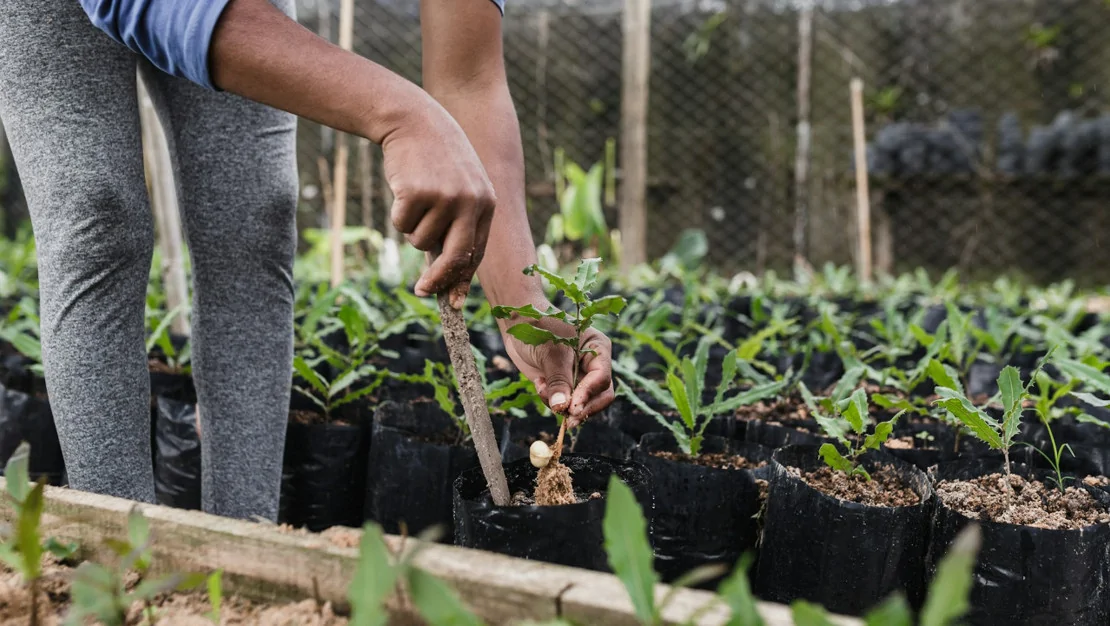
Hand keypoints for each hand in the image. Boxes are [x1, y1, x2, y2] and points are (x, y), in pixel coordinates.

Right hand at [381, 98, 495, 307]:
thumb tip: (450, 273)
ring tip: (416, 197)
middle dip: (438, 280)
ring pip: (421, 241)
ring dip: (412, 228)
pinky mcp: (417, 193)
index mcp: (486, 203)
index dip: (462, 279)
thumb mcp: (461, 187)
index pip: (476, 252)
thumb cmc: (436, 159)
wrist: (414, 120)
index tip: (452, 301)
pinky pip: (402, 225)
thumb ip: (460, 224)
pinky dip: (398, 214)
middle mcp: (470, 202)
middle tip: (422, 292)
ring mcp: (444, 198)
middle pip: (455, 258)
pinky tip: (403, 188)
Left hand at [502, 312, 615, 427]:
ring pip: (582, 404)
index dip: (589, 394)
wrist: (518, 324)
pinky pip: (564, 404)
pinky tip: (539, 384)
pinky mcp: (563, 386)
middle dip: (583, 408)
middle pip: (601, 396)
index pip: (602, 378)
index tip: (573, 407)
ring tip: (542, 388)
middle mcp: (593, 365)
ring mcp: (579, 377)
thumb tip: (562, 408)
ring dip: (562, 404)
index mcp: (598, 348)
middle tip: (568, 420)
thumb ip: (558, 381)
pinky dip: (551, 400)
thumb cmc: (538, 328)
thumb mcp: (550, 353)